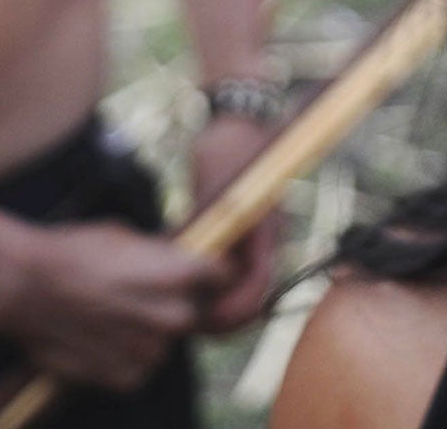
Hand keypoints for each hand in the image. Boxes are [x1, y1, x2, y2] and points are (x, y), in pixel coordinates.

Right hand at [0, 221, 221, 391]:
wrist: (22, 285)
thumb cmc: (70, 251)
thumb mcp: (123, 236)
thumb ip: (159, 253)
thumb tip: (179, 257)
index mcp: (174, 275)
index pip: (221, 275)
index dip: (212, 271)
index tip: (203, 270)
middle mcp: (168, 316)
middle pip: (192, 311)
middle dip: (174, 301)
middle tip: (141, 291)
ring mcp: (147, 350)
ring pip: (165, 342)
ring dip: (149, 330)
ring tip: (113, 313)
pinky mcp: (125, 377)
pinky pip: (140, 366)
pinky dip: (127, 355)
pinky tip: (100, 336)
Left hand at [192, 113, 281, 331]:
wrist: (237, 120)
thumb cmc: (225, 145)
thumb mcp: (212, 184)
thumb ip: (205, 221)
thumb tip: (184, 260)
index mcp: (265, 229)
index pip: (257, 286)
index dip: (232, 311)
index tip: (201, 318)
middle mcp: (265, 240)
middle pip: (250, 297)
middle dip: (222, 317)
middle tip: (185, 325)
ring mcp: (255, 238)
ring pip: (241, 288)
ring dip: (216, 304)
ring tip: (182, 310)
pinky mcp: (242, 234)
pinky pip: (231, 271)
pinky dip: (212, 285)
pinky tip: (185, 285)